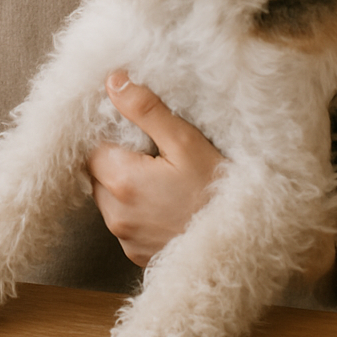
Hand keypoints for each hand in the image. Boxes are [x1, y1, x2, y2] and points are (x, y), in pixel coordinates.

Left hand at [88, 71, 336, 301]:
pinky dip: (136, 210)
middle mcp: (116, 215)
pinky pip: (124, 223)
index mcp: (122, 181)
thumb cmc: (219, 190)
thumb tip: (113, 82)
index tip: (136, 133)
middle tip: (152, 153)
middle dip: (117, 159)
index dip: (111, 135)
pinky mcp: (136, 255)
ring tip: (161, 178)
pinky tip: (164, 202)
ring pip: (108, 199)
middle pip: (97, 174)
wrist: (245, 244)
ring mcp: (126, 239)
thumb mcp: (185, 141)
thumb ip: (145, 110)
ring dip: (124, 186)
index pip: (92, 147)